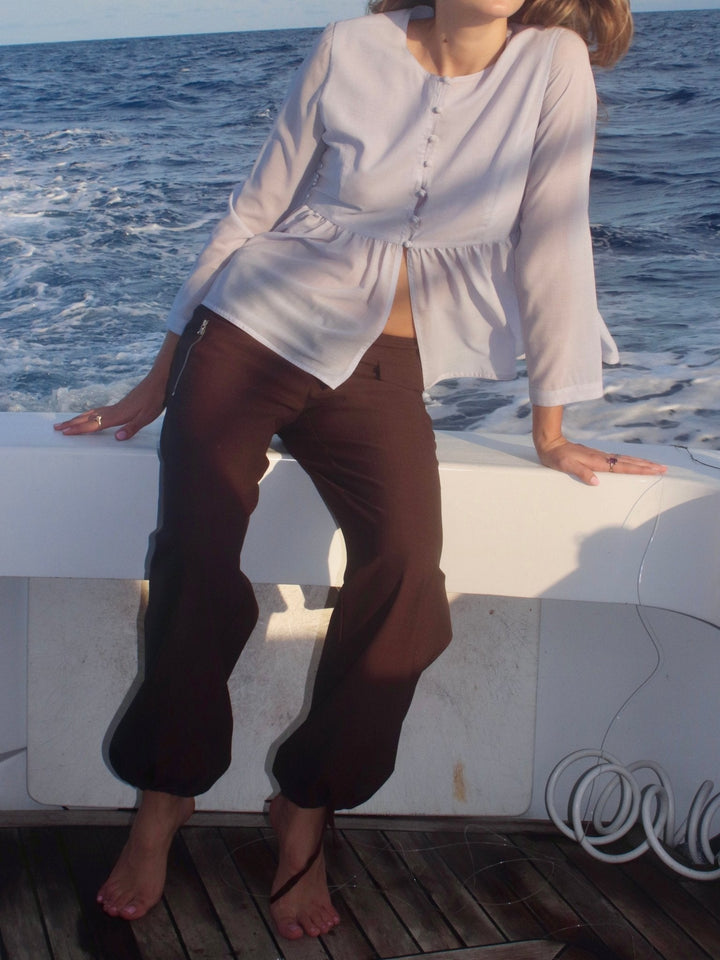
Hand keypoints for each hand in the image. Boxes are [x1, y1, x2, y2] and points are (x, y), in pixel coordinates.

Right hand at [53, 374, 166, 440]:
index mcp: (118, 415)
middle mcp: (113, 410)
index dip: (80, 429)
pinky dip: (88, 414)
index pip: (94, 424)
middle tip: (55, 428)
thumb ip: (132, 428)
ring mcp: (115, 406)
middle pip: (88, 418)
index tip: (65, 432)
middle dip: (71, 424)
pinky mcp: (119, 404)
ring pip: (91, 413)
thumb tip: (117, 438)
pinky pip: (98, 411)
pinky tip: (88, 416)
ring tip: (66, 422)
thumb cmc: (155, 399)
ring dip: (77, 418)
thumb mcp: (147, 417)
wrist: (159, 380)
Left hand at [536, 436, 666, 485]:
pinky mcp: (596, 456)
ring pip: (625, 459)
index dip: (639, 469)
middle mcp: (601, 457)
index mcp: (597, 461)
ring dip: (640, 463)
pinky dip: (629, 461)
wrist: (550, 443)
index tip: (655, 470)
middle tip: (663, 469)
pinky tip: (633, 463)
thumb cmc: (556, 457)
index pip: (622, 467)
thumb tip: (596, 481)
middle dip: (647, 465)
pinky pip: (617, 459)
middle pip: (629, 461)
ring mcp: (600, 456)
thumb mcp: (565, 466)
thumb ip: (581, 472)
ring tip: (654, 466)